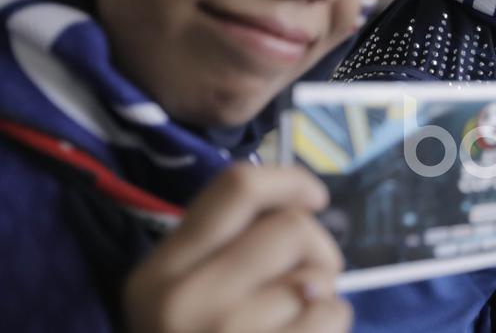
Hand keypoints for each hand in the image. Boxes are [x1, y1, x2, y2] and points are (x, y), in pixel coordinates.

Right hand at [123, 165, 349, 332]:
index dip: (289, 181)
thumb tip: (304, 201)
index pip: (235, 187)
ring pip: (318, 278)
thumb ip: (231, 248)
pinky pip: (333, 317)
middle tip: (306, 282)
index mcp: (158, 274)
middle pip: (292, 228)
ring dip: (325, 297)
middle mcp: (184, 302)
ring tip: (296, 322)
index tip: (315, 196)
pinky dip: (332, 326)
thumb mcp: (186, 298)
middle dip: (317, 249)